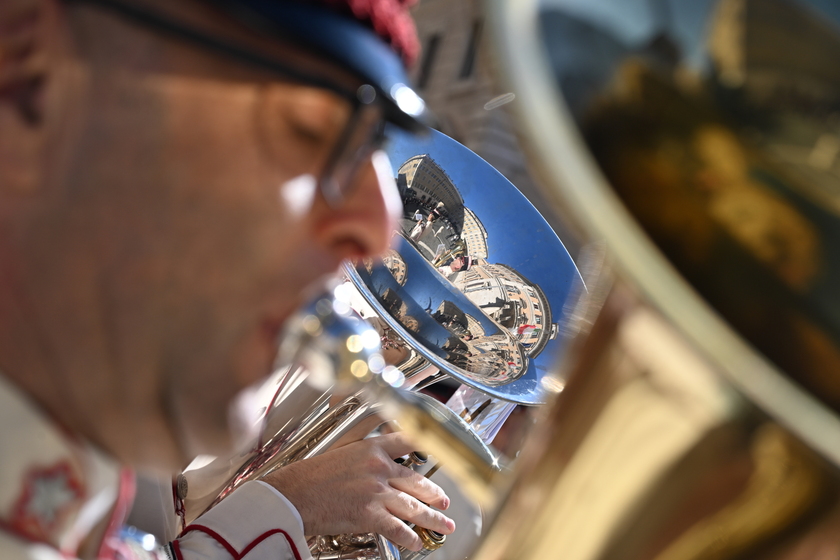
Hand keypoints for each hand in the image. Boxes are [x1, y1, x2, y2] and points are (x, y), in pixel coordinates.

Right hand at [261, 432, 455, 550]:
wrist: (292, 495)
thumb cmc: (309, 477)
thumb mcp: (341, 453)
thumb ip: (364, 457)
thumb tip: (379, 465)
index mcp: (371, 449)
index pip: (408, 441)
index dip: (427, 447)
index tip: (438, 455)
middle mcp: (379, 468)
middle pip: (417, 481)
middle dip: (435, 494)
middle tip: (444, 501)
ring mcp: (376, 492)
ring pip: (413, 506)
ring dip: (432, 519)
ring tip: (443, 525)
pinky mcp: (370, 515)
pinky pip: (398, 529)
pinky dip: (410, 537)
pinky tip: (417, 542)